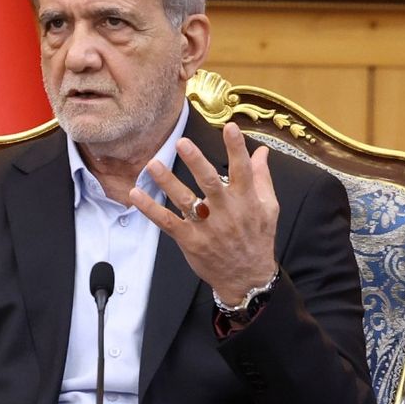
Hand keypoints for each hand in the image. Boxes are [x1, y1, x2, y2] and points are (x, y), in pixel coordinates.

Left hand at [132, 121, 279, 303]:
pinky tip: (136, 195)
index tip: (230, 127)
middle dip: (196, 161)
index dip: (237, 148)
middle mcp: (227, 212)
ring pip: (185, 200)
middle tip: (181, 142)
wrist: (247, 277)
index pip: (243, 170)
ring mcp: (207, 227)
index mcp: (247, 201)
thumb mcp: (269, 208)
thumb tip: (262, 150)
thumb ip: (262, 178)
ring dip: (167, 182)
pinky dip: (150, 209)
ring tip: (152, 164)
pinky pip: (167, 222)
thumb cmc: (257, 238)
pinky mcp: (190, 241)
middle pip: (210, 182)